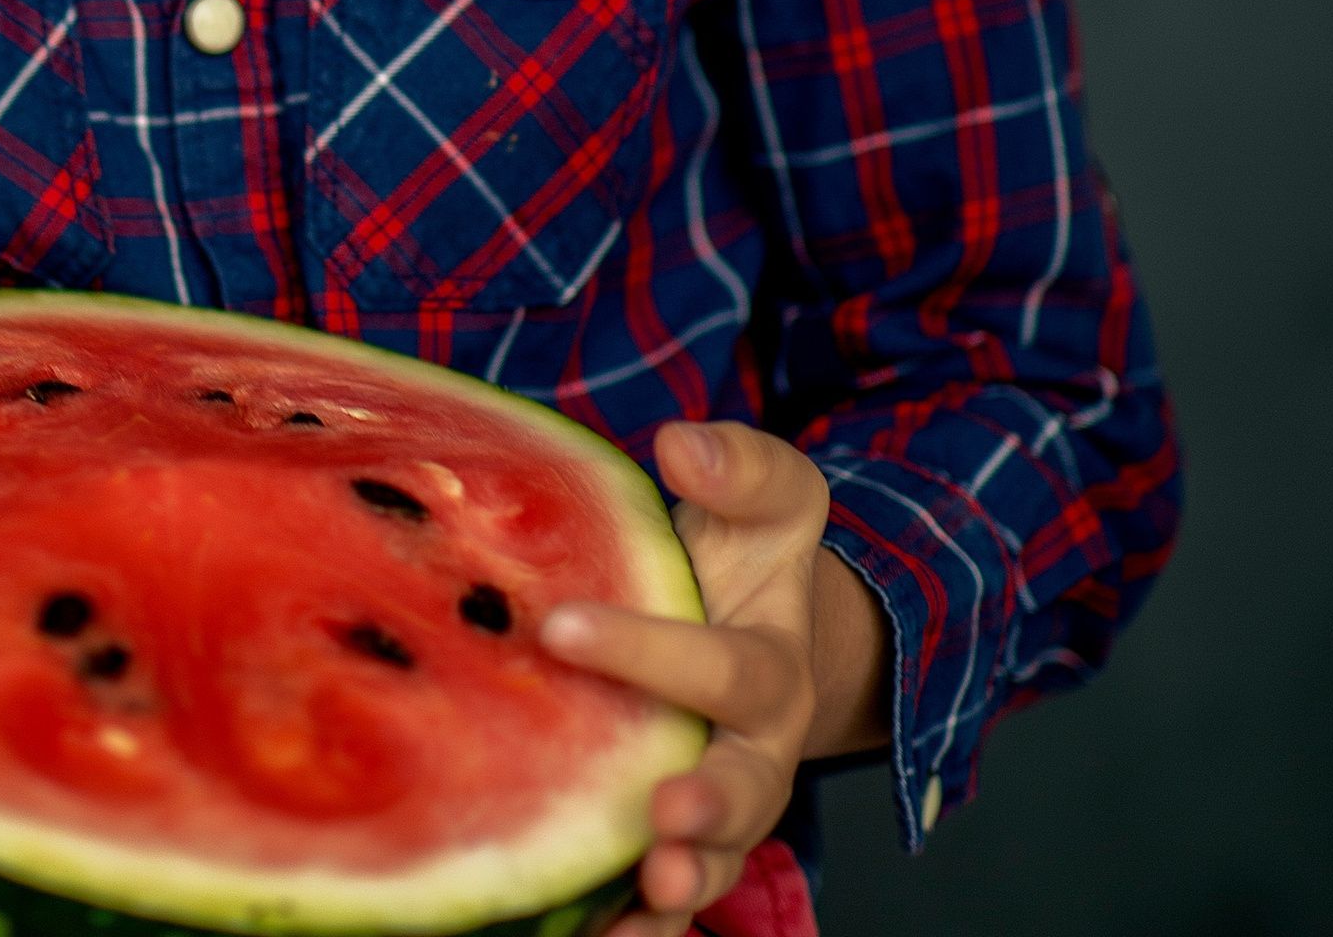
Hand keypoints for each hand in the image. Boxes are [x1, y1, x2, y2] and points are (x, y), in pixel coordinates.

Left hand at [542, 422, 886, 936]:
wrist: (758, 634)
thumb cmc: (743, 559)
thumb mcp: (764, 498)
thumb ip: (739, 467)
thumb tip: (684, 444)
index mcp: (772, 667)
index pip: (723, 663)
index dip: (647, 645)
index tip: (560, 624)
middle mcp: (754, 753)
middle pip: (743, 790)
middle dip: (706, 808)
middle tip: (661, 817)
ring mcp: (721, 811)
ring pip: (714, 863)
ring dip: (681, 886)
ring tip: (648, 896)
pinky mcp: (679, 849)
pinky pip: (666, 903)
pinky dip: (635, 926)